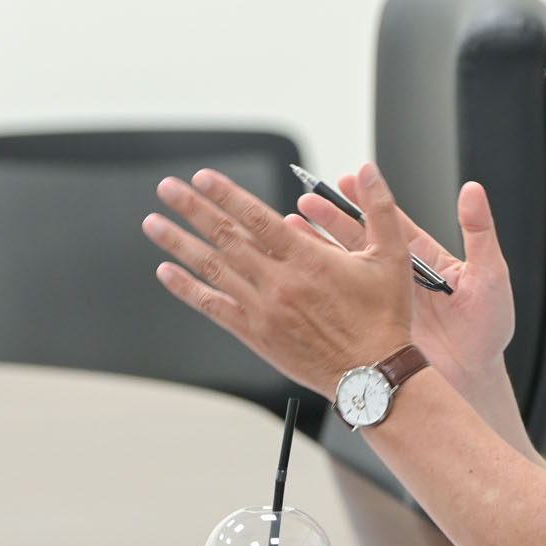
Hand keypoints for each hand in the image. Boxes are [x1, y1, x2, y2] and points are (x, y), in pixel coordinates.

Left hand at [142, 163, 412, 395]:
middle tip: (167, 189)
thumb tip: (370, 172)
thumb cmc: (383, 319)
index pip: (256, 217)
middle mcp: (279, 281)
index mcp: (308, 259)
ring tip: (154, 224)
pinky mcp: (256, 334)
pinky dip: (187, 289)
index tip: (202, 178)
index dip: (226, 194)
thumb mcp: (392, 256)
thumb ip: (380, 208)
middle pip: (226, 236)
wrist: (373, 374)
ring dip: (179, 243)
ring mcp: (263, 309)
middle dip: (192, 209)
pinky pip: (213, 307)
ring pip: (212, 268)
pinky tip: (167, 274)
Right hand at [317, 174, 515, 395]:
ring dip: (318, 245)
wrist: (475, 375)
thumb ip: (480, 232)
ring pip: (344, 265)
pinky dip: (318, 283)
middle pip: (360, 238)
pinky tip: (298, 269)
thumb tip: (473, 191)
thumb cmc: (489, 327)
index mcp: (425, 257)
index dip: (369, 200)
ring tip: (293, 225)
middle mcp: (400, 275)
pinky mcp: (372, 322)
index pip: (391, 222)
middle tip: (308, 198)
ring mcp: (383, 299)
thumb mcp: (491, 274)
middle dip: (332, 217)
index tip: (350, 179)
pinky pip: (341, 298)